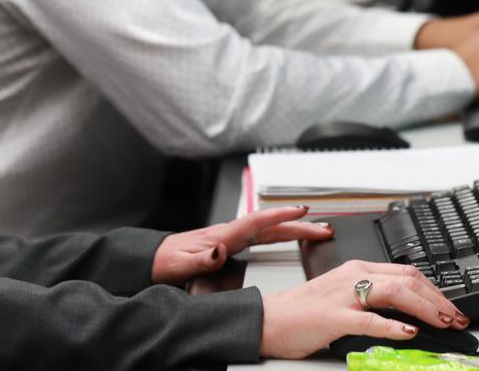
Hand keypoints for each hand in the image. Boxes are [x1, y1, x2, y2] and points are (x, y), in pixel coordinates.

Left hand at [151, 206, 332, 285]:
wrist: (154, 260)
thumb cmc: (167, 263)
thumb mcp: (182, 265)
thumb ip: (203, 260)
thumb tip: (221, 251)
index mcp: (223, 235)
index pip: (258, 221)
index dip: (281, 215)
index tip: (302, 212)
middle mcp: (230, 233)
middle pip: (271, 225)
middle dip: (299, 225)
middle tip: (324, 228)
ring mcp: (231, 237)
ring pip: (269, 230)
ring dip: (293, 229)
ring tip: (316, 231)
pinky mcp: (230, 244)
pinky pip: (262, 236)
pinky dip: (280, 234)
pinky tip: (289, 237)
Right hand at [260, 260, 469, 358]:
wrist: (270, 319)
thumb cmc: (305, 311)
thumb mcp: (344, 296)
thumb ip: (372, 298)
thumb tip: (407, 313)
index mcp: (358, 269)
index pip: (407, 272)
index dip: (435, 290)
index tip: (451, 307)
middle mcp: (354, 276)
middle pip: (408, 280)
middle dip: (439, 299)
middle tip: (458, 318)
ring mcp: (344, 295)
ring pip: (394, 293)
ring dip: (425, 308)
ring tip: (444, 322)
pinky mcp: (334, 316)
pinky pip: (368, 319)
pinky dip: (392, 326)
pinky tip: (408, 333)